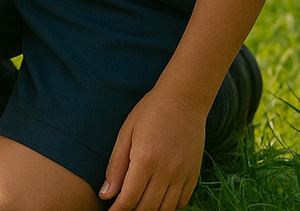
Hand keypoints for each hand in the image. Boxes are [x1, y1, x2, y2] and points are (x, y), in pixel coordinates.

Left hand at [100, 87, 204, 210]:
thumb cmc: (149, 111)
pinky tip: (157, 201)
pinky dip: (168, 207)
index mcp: (145, 159)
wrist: (184, 99)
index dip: (117, 210)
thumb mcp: (126, 132)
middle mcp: (165, 172)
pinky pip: (182, 202)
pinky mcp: (194, 175)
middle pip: (146, 208)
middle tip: (121, 208)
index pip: (129, 199)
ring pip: (165, 209)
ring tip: (138, 206)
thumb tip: (105, 193)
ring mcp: (182, 175)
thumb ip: (116, 165)